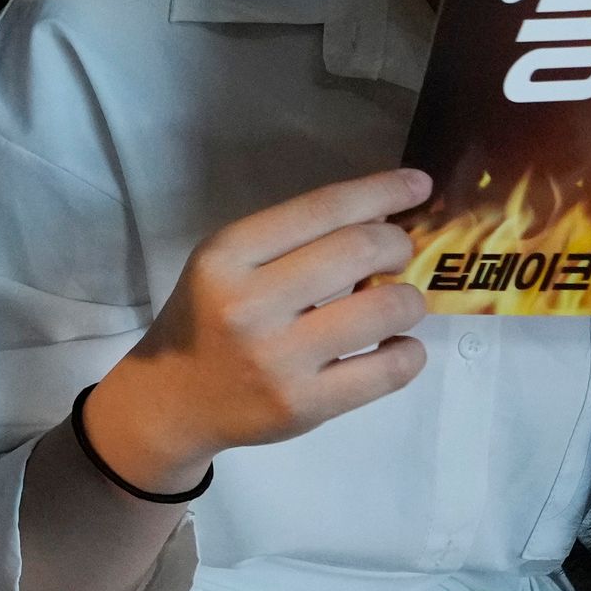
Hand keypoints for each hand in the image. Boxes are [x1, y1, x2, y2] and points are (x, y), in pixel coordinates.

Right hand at [78, 167, 432, 494]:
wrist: (173, 401)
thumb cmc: (209, 321)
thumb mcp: (227, 264)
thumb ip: (292, 239)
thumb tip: (383, 216)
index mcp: (227, 256)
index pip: (322, 208)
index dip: (382, 190)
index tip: (417, 184)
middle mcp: (249, 304)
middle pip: (361, 249)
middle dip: (398, 245)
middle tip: (397, 256)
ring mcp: (277, 358)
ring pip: (384, 309)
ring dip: (409, 300)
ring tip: (398, 305)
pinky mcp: (303, 405)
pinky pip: (389, 370)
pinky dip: (409, 351)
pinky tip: (396, 346)